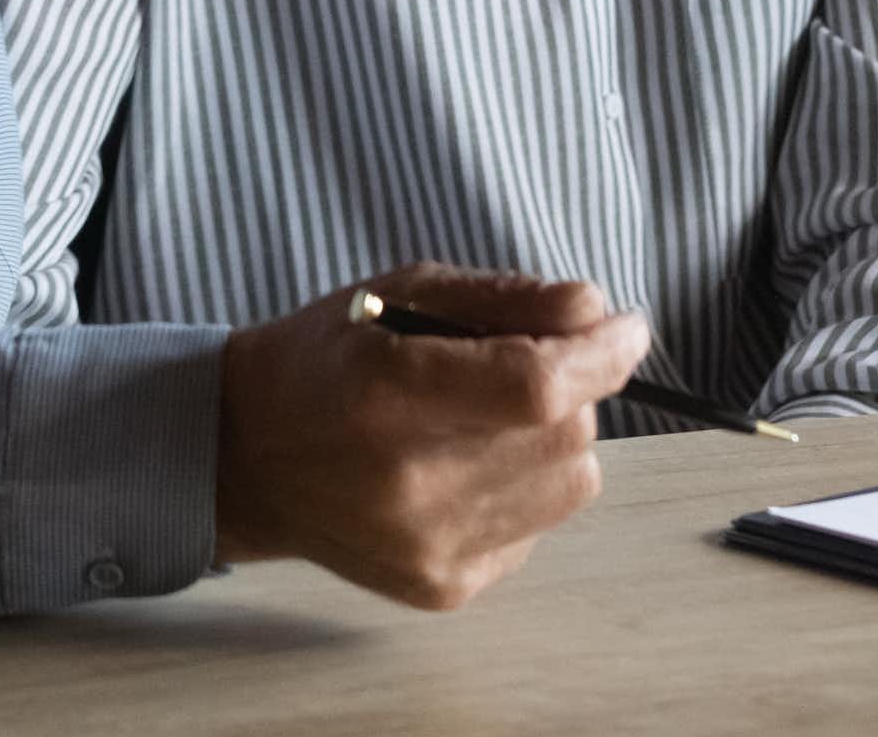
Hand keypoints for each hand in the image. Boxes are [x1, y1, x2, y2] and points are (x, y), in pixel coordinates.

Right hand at [213, 261, 648, 609]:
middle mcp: (410, 485)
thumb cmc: (334, 356)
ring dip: (557, 439)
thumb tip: (598, 312)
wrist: (248, 456)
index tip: (629, 326)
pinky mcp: (441, 587)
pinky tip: (467, 465)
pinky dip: (528, 487)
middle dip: (574, 384)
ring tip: (491, 418)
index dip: (603, 353)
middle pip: (568, 431)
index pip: (536, 385)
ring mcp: (427, 547)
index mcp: (393, 393)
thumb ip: (509, 298)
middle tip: (523, 363)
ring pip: (573, 482)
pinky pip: (541, 527)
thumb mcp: (409, 289)